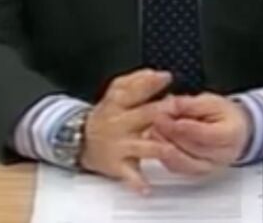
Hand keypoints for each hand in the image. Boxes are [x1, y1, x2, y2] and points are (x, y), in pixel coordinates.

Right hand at [80, 69, 172, 193]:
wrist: (80, 140)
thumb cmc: (108, 115)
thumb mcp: (116, 92)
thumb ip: (137, 81)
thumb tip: (159, 74)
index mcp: (119, 103)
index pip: (135, 90)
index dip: (152, 84)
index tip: (167, 78)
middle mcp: (119, 123)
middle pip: (145, 116)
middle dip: (165, 114)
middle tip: (182, 111)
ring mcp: (120, 145)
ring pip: (144, 146)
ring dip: (160, 147)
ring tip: (173, 149)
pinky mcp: (118, 165)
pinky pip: (129, 174)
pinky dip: (137, 182)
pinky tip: (146, 187)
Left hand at [151, 93, 250, 168]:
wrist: (232, 131)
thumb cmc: (223, 115)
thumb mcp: (212, 101)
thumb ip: (192, 104)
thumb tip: (172, 104)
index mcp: (230, 136)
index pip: (207, 135)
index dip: (186, 127)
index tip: (168, 116)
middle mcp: (220, 157)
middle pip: (191, 149)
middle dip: (170, 133)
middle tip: (156, 118)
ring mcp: (207, 168)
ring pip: (180, 161)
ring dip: (163, 145)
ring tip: (152, 128)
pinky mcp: (193, 173)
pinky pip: (174, 167)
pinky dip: (162, 154)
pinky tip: (155, 140)